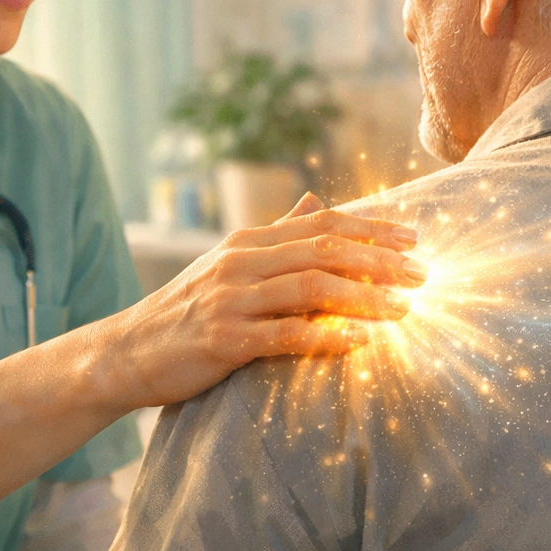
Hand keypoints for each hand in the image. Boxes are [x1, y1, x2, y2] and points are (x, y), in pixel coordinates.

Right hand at [110, 193, 425, 406]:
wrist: (126, 350)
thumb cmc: (185, 310)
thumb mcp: (228, 262)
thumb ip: (277, 233)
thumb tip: (316, 200)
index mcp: (248, 241)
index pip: (321, 223)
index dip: (372, 228)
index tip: (415, 238)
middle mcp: (241, 262)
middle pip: (324, 250)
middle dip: (381, 260)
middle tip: (424, 274)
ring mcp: (231, 299)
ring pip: (312, 288)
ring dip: (365, 297)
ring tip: (405, 309)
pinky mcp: (224, 340)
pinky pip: (287, 335)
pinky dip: (329, 336)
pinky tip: (362, 341)